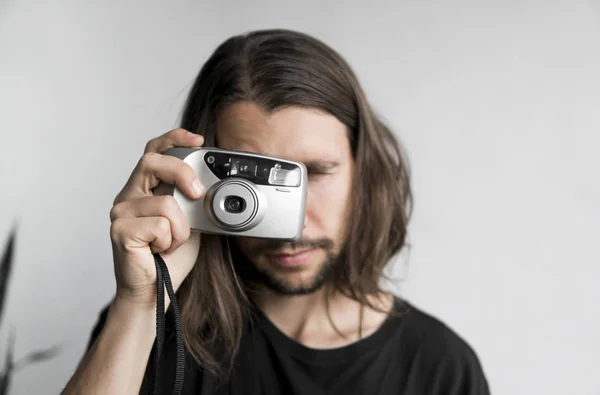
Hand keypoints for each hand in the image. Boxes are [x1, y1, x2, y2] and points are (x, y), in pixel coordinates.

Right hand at [109, 128, 204, 306]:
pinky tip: (159, 251)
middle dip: (181, 172)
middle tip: (197, 193)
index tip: (198, 140)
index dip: (174, 139)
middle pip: (152, 162)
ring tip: (171, 244)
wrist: (155, 293)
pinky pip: (159, 225)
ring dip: (181, 229)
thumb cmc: (170, 258)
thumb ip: (195, 201)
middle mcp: (129, 195)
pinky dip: (170, 241)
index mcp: (145, 188)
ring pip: (165, 203)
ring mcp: (121, 212)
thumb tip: (216, 185)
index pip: (154, 152)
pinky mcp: (120, 230)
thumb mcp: (191, 221)